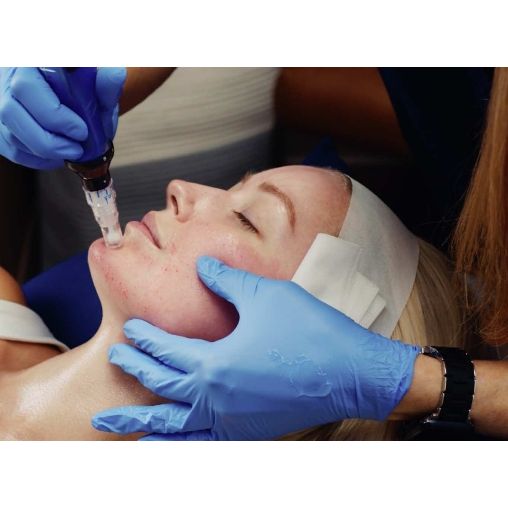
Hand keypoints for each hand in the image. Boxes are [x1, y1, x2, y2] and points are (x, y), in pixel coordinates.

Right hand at [0, 67, 125, 169]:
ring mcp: (0, 100)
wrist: (74, 91)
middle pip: (11, 113)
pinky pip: (9, 148)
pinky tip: (56, 156)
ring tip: (71, 151)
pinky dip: (35, 159)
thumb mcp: (99, 83)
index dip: (53, 114)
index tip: (81, 131)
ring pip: (8, 133)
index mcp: (30, 60)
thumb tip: (115, 75)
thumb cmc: (83, 84)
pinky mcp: (0, 125)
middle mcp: (7, 77)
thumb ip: (106, 81)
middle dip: (48, 140)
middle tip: (77, 148)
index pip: (28, 87)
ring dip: (43, 151)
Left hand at [92, 256, 419, 439]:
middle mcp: (217, 399)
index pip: (167, 350)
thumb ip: (227, 281)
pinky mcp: (250, 430)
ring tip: (112, 426)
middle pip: (163, 385)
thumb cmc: (310, 332)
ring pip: (174, 427)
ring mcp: (232, 420)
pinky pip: (203, 444)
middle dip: (135, 371)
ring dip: (141, 424)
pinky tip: (167, 446)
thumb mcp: (266, 296)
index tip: (130, 329)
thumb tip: (202, 265)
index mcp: (216, 364)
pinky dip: (179, 446)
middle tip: (114, 360)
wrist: (352, 373)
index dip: (145, 338)